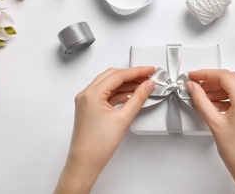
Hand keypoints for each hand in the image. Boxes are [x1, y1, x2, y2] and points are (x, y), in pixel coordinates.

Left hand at [54, 67, 155, 193]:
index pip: (118, 75)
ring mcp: (86, 101)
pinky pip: (106, 94)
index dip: (136, 71)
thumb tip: (148, 85)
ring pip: (109, 85)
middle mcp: (86, 94)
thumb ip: (138, 98)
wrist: (85, 164)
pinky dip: (119, 93)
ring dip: (126, 84)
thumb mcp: (123, 119)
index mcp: (91, 93)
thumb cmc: (97, 146)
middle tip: (148, 76)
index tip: (150, 70)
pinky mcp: (89, 108)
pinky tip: (132, 95)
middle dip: (131, 75)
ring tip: (143, 86)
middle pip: (112, 76)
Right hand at [185, 70, 234, 193]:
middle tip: (196, 84)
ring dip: (218, 88)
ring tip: (203, 95)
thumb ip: (201, 101)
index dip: (206, 73)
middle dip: (212, 80)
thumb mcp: (214, 124)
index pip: (224, 76)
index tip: (194, 76)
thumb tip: (194, 88)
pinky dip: (226, 96)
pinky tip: (214, 103)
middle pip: (231, 79)